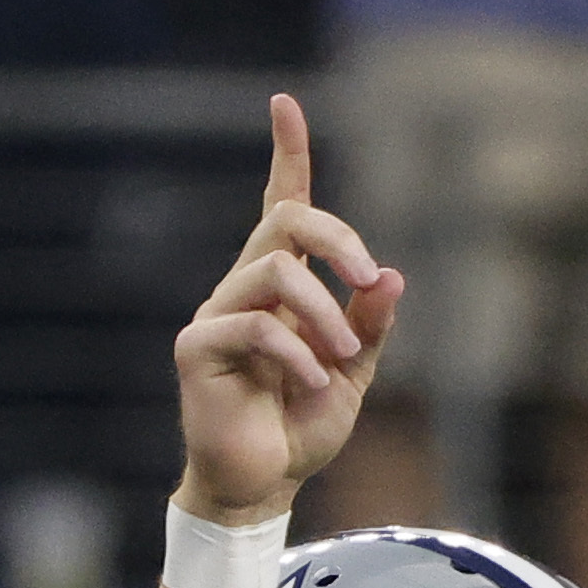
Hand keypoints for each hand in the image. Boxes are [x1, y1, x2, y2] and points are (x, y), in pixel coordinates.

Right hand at [174, 94, 401, 524]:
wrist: (265, 483)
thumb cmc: (303, 426)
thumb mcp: (355, 373)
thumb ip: (370, 326)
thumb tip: (390, 275)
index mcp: (283, 285)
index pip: (283, 205)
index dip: (287, 153)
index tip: (284, 103)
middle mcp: (246, 287)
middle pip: (285, 220)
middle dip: (336, 239)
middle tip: (365, 280)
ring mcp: (217, 314)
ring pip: (273, 271)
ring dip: (322, 315)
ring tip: (339, 363)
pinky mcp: (197, 348)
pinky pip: (251, 325)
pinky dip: (296, 355)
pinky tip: (313, 386)